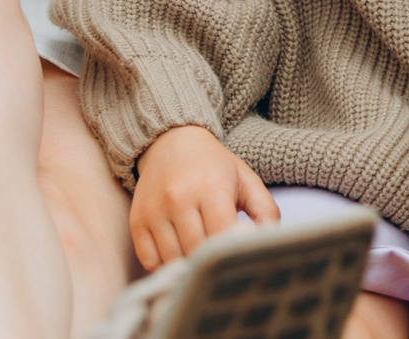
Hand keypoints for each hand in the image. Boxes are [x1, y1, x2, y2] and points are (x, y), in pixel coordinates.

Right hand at [130, 125, 278, 269]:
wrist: (171, 143)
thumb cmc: (214, 166)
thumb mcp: (245, 180)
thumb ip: (265, 211)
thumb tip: (271, 242)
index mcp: (210, 187)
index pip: (221, 236)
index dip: (230, 252)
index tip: (236, 255)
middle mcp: (179, 198)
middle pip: (196, 251)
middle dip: (209, 261)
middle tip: (218, 259)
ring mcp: (155, 210)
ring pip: (172, 259)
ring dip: (187, 265)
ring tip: (199, 256)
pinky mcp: (137, 220)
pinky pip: (150, 260)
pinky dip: (165, 265)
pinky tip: (178, 253)